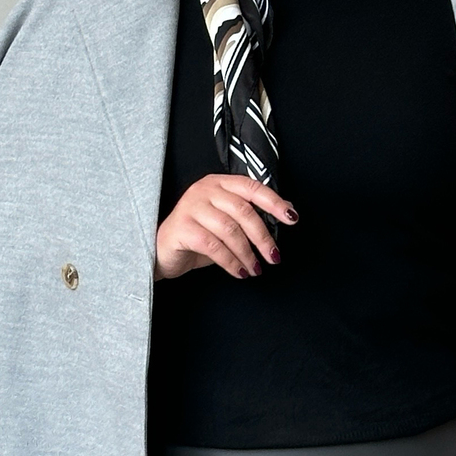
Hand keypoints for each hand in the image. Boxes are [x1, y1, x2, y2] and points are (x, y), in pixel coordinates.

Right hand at [154, 175, 297, 280]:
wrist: (163, 251)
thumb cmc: (198, 236)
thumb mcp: (227, 222)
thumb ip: (250, 216)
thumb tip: (287, 213)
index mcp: (219, 183)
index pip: (252, 187)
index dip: (274, 202)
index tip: (291, 218)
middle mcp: (204, 190)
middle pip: (243, 211)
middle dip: (263, 237)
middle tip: (274, 256)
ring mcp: (191, 207)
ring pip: (230, 230)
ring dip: (247, 254)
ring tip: (256, 268)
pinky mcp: (182, 228)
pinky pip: (214, 246)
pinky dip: (231, 262)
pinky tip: (240, 272)